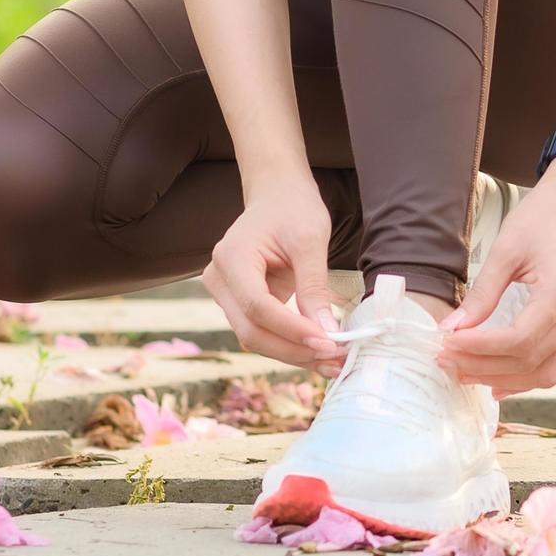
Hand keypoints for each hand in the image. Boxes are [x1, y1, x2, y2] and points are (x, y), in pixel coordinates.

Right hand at [202, 180, 348, 375]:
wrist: (277, 195)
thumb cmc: (293, 208)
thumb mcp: (310, 240)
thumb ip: (314, 286)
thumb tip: (326, 331)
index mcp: (232, 257)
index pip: (257, 306)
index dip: (292, 330)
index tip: (328, 343)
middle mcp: (219, 280)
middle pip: (251, 331)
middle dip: (294, 350)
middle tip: (335, 359)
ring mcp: (226, 294)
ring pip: (255, 337)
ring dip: (294, 353)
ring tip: (333, 361)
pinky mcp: (240, 303)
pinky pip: (263, 330)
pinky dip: (290, 343)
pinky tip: (318, 351)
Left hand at [437, 162, 555, 395]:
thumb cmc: (543, 217)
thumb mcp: (506, 250)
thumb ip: (481, 294)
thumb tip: (451, 330)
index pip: (519, 339)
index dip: (479, 349)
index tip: (446, 344)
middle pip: (531, 360)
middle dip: (484, 366)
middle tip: (446, 360)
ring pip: (548, 372)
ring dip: (504, 378)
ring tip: (466, 373)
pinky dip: (527, 376)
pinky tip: (498, 379)